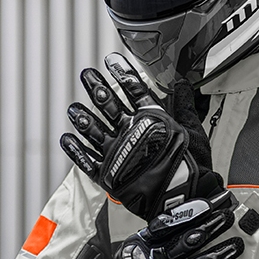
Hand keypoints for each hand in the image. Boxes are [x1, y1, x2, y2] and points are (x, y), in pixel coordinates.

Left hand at [60, 53, 223, 220]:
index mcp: (151, 119)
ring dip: (82, 117)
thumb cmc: (190, 167)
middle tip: (87, 75)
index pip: (133, 90)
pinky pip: (86, 160)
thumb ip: (184, 106)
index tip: (111, 60)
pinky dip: (75, 150)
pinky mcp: (108, 174)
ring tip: (72, 109)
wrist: (183, 197)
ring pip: (93, 129)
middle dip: (95, 87)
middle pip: (107, 104)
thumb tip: (182, 85)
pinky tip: (66, 139)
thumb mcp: (192, 131)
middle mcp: (129, 132)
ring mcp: (116, 152)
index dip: (122, 74)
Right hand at [100, 192, 243, 258]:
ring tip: (236, 245)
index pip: (168, 225)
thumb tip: (200, 208)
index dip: (190, 214)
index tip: (211, 205)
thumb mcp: (139, 245)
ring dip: (218, 255)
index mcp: (144, 246)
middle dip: (209, 229)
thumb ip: (162, 230)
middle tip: (227, 218)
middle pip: (185, 244)